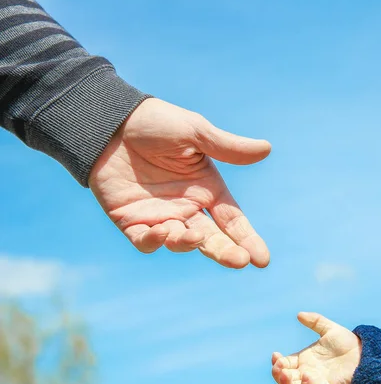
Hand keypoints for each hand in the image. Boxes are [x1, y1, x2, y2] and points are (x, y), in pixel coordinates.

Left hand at [89, 98, 270, 267]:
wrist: (110, 122)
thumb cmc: (156, 122)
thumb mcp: (195, 132)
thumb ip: (228, 147)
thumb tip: (267, 149)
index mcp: (207, 189)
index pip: (233, 221)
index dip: (248, 239)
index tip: (262, 260)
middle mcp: (187, 207)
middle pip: (212, 239)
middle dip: (227, 252)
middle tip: (239, 261)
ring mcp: (160, 216)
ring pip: (181, 243)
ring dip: (189, 243)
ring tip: (193, 235)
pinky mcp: (132, 221)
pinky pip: (145, 242)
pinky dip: (154, 242)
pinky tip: (161, 232)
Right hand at [272, 312, 361, 383]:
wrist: (365, 354)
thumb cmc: (347, 344)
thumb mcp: (330, 329)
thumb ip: (316, 321)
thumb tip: (299, 314)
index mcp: (303, 361)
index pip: (284, 364)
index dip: (277, 362)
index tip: (276, 354)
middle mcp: (306, 374)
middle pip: (285, 379)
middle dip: (278, 374)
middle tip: (279, 366)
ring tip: (285, 374)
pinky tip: (306, 379)